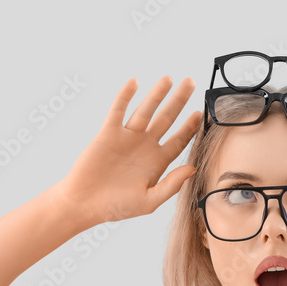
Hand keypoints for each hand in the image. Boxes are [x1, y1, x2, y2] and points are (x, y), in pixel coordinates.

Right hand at [59, 76, 200, 223]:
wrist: (85, 204)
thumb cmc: (117, 206)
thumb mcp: (149, 201)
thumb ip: (171, 185)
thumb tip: (192, 168)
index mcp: (157, 162)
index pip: (179, 140)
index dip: (190, 127)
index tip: (200, 113)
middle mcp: (145, 146)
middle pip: (167, 118)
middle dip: (180, 100)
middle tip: (191, 82)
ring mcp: (127, 138)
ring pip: (146, 110)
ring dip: (157, 94)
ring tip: (169, 79)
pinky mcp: (108, 133)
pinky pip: (118, 111)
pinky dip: (125, 96)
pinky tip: (134, 83)